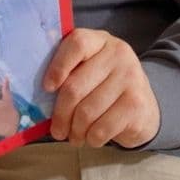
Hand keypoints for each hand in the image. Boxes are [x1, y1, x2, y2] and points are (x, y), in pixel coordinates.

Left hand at [41, 28, 159, 148]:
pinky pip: (102, 127)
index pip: (76, 44)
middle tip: (57, 131)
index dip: (57, 67)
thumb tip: (36, 96)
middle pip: (74, 87)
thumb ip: (67, 72)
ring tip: (73, 137)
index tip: (47, 88)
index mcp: (99, 40)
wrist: (143, 108)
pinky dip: (92, 139)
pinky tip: (91, 139)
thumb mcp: (87, 70)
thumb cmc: (102, 88)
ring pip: (86, 112)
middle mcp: (118, 54)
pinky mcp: (137, 104)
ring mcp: (131, 78)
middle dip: (61, 115)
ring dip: (75, 131)